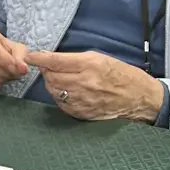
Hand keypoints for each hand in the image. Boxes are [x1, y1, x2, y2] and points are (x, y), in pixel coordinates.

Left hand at [26, 50, 164, 122]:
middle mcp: (84, 83)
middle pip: (51, 77)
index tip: (30, 56)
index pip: (56, 61)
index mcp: (90, 65)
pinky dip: (61, 97)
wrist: (139, 98)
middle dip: (47, 71)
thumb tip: (53, 60)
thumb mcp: (101, 59)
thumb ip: (76, 60)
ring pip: (54, 91)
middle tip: (51, 68)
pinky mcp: (82, 113)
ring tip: (62, 80)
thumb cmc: (123, 75)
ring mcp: (83, 100)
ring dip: (53, 84)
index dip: (39, 58)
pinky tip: (69, 92)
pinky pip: (61, 104)